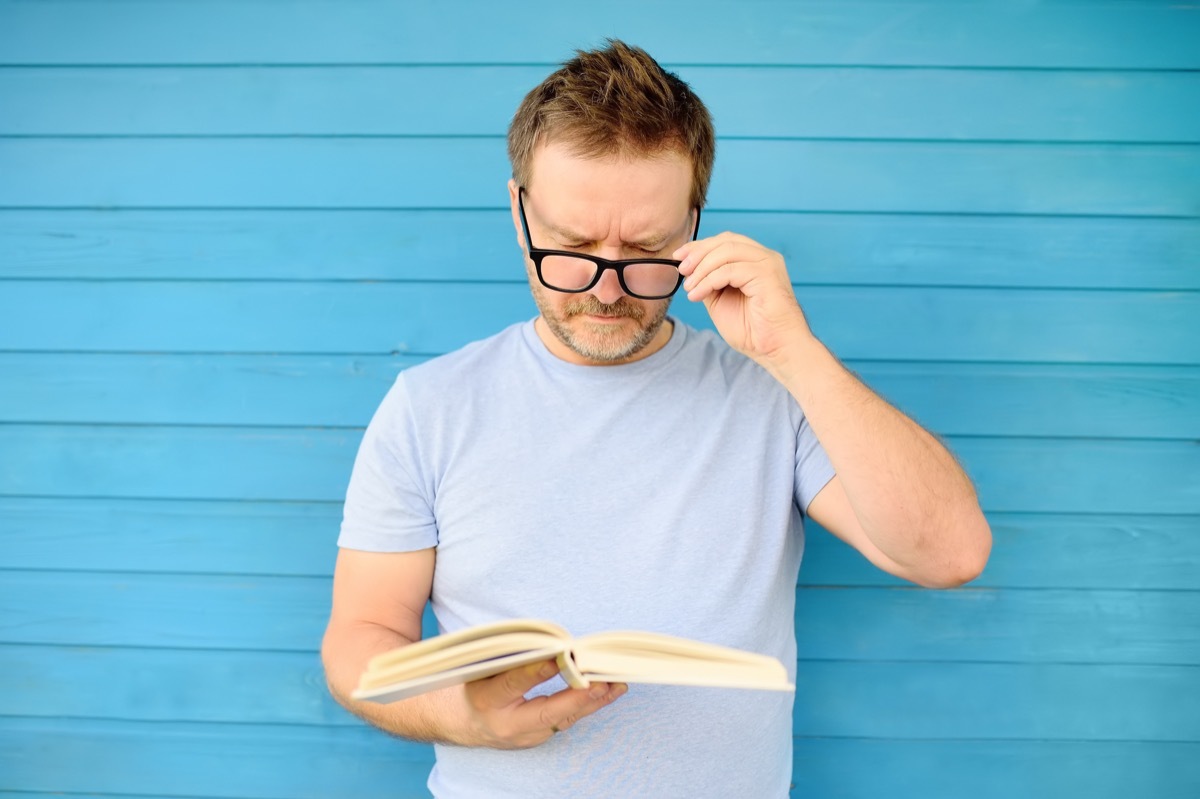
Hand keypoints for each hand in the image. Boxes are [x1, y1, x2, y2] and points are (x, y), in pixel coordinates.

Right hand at [462, 660, 626, 748]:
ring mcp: (525, 736)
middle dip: (575, 698)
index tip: (560, 656)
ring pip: (563, 719)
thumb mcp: (482, 667)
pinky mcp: (539, 738)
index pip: (514, 684)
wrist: (464, 722)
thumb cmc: (476, 684)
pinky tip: (609, 691)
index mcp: (487, 700)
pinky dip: (588, 705)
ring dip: (591, 701)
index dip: (537, 671)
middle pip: (546, 713)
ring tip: (615, 683)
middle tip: (599, 682)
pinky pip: (567, 720)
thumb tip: (544, 640)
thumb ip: (509, 656)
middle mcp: (508, 724)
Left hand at [674, 232, 813, 364]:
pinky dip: (709, 280)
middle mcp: (764, 257)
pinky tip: (698, 295)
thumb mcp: (720, 300)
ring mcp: (767, 263)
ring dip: (702, 268)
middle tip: (681, 270)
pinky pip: (730, 269)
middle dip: (698, 253)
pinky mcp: (767, 274)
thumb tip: (688, 269)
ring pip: (727, 251)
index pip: (725, 241)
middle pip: (725, 240)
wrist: (775, 349)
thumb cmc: (753, 330)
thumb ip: (708, 281)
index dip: (699, 246)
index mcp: (755, 260)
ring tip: (690, 288)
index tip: (677, 256)